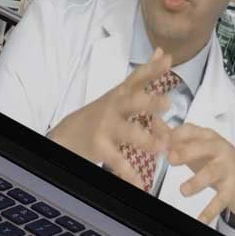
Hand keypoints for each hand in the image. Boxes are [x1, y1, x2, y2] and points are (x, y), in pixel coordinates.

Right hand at [47, 49, 172, 188]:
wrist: (67, 135)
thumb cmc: (101, 113)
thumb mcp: (120, 92)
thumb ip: (143, 75)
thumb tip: (162, 51)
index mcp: (120, 95)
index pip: (136, 78)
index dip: (151, 69)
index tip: (167, 61)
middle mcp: (113, 108)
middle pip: (131, 102)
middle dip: (148, 103)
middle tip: (167, 104)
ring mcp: (106, 128)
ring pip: (127, 133)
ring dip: (146, 141)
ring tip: (161, 148)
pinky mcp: (100, 147)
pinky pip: (117, 162)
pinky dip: (130, 174)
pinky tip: (141, 184)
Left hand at [167, 123, 234, 223]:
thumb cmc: (216, 160)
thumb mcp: (198, 146)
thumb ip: (176, 137)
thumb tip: (154, 123)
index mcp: (207, 137)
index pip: (190, 130)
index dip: (174, 135)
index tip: (159, 142)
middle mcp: (219, 150)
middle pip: (202, 147)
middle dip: (186, 152)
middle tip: (170, 159)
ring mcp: (227, 169)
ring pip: (211, 173)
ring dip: (197, 182)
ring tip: (183, 191)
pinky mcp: (233, 189)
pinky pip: (221, 200)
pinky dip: (210, 210)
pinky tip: (200, 219)